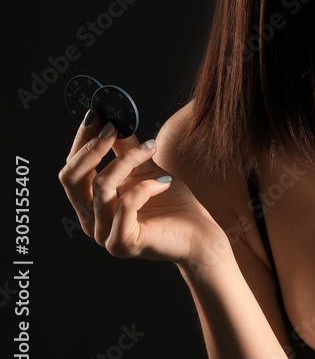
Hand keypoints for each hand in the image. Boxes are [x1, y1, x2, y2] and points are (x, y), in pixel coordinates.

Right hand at [59, 110, 226, 266]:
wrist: (199, 235)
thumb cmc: (172, 202)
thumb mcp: (145, 169)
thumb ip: (126, 149)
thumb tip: (115, 116)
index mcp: (90, 204)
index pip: (71, 169)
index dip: (81, 141)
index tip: (96, 114)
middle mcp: (90, 221)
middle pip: (71, 179)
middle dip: (93, 148)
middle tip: (114, 128)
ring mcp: (103, 235)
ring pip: (101, 187)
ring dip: (127, 161)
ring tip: (150, 149)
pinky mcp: (122, 244)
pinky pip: (125, 204)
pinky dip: (145, 186)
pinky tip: (165, 180)